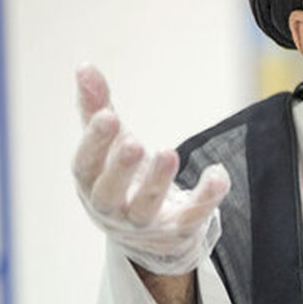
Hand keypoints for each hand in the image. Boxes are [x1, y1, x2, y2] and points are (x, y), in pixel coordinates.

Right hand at [72, 63, 228, 274]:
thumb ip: (96, 109)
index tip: (108, 116)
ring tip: (168, 152)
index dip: (94, 143)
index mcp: (91, 184)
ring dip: (157, 181)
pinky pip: (192, 217)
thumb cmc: (121, 179)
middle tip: (135, 143)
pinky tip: (218, 174)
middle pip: (109, 193)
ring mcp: (144, 225)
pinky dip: (205, 198)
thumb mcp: (109, 145)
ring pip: (146, 207)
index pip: (85, 166)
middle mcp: (112, 209)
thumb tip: (84, 66)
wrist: (148, 237)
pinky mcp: (177, 232)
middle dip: (121, 169)